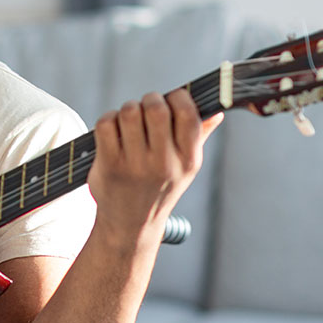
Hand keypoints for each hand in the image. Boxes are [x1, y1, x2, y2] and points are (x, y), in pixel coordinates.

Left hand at [88, 90, 221, 248]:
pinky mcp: (109, 165)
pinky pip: (107, 124)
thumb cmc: (158, 189)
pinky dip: (108, 120)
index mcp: (188, 160)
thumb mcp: (184, 169)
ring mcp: (135, 165)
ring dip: (127, 110)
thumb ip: (198, 138)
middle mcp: (164, 163)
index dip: (178, 97)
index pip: (188, 113)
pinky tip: (112, 131)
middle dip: (149, 100)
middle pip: (156, 108)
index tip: (170, 100)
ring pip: (129, 112)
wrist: (130, 225)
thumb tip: (216, 112)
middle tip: (145, 109)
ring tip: (128, 122)